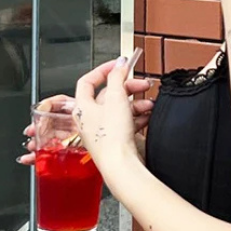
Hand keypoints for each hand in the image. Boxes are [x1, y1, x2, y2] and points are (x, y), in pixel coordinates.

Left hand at [18, 65, 154, 168]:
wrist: (121, 166)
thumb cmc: (111, 138)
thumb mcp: (116, 98)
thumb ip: (117, 77)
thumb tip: (119, 64)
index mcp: (82, 107)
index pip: (88, 81)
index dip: (103, 70)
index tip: (119, 65)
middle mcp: (89, 119)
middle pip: (108, 95)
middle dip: (127, 88)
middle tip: (142, 83)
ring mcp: (102, 130)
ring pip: (119, 109)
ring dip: (136, 103)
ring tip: (148, 103)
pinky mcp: (114, 141)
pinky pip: (125, 123)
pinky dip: (137, 117)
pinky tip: (147, 116)